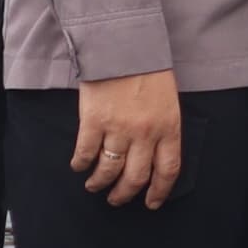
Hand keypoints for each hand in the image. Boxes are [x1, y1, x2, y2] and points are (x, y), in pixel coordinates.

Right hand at [70, 71, 183, 206]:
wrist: (124, 45)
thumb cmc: (149, 69)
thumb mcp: (168, 100)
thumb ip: (164, 128)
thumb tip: (154, 155)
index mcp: (169, 127)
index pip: (167, 170)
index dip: (159, 191)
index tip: (151, 203)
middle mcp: (145, 134)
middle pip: (135, 177)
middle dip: (124, 194)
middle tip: (116, 199)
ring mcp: (118, 129)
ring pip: (108, 170)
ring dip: (99, 183)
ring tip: (94, 186)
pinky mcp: (93, 122)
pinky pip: (85, 153)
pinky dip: (81, 164)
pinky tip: (79, 166)